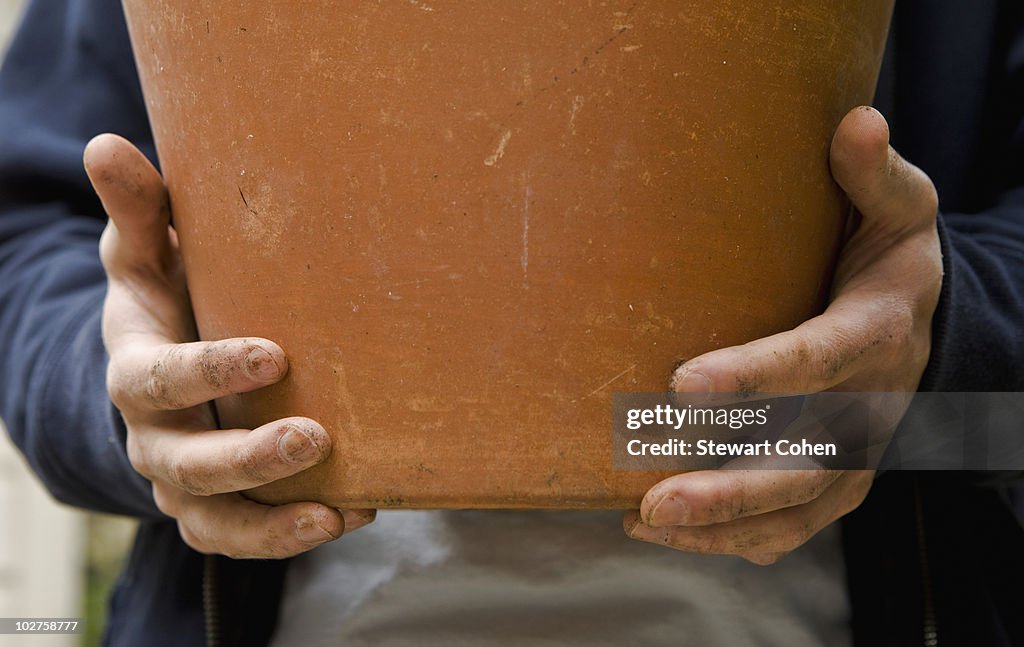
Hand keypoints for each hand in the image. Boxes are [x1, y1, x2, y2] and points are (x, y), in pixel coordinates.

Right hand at [85, 134, 374, 558]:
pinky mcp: (211, 509)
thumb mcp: (147, 255)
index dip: (211, 372)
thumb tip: (110, 144)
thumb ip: (140, 211)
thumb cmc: (166, 299)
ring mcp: (181, 481)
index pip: (160, 380)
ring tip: (338, 511)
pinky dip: (288, 536)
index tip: (274, 354)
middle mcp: (153, 436)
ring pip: (213, 520)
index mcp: (136, 370)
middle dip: (249, 456)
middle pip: (187, 464)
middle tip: (314, 437)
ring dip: (274, 522)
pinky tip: (352, 514)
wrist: (162, 369)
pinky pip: (241, 538)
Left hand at [624, 106, 941, 563]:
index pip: (816, 358)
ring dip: (721, 525)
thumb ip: (874, 175)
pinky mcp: (838, 480)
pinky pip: (792, 525)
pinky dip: (733, 538)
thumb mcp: (901, 209)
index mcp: (876, 333)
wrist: (924, 323)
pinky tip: (664, 531)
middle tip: (657, 497)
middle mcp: (868, 407)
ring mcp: (854, 453)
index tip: (685, 383)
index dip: (757, 374)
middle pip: (803, 461)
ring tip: (647, 522)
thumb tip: (854, 121)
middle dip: (731, 487)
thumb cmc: (892, 260)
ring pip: (793, 508)